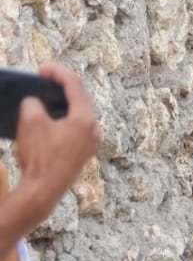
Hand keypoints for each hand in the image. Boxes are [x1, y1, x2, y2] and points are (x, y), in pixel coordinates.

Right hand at [13, 64, 100, 222]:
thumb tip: (34, 102)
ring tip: (45, 98)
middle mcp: (94, 128)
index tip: (42, 69)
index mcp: (85, 118)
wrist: (43, 191)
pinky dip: (63, 120)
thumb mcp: (30, 123)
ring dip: (62, 104)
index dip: (58, 72)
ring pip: (78, 115)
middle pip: (80, 99)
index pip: (75, 86)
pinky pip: (75, 129)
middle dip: (62, 87)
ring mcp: (90, 142)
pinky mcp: (83, 153)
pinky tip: (49, 121)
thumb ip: (33, 104)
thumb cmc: (39, 156)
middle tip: (45, 80)